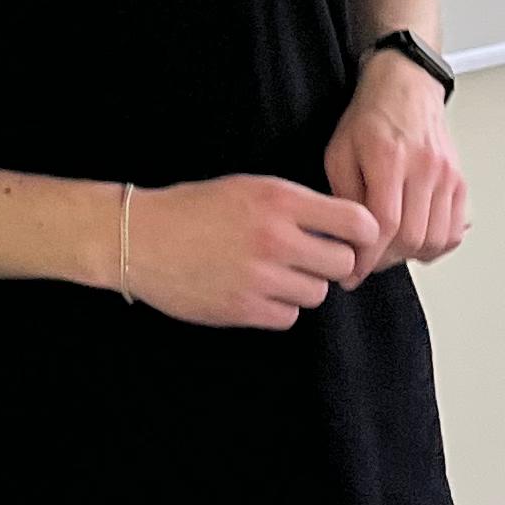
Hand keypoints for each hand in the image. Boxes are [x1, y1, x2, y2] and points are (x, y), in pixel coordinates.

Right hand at [118, 175, 379, 331]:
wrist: (142, 238)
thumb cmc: (196, 208)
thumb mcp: (250, 187)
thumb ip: (296, 205)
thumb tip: (344, 226)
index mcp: (280, 200)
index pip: (356, 221)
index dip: (362, 233)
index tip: (353, 238)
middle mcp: (276, 238)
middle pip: (342, 263)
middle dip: (332, 262)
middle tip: (311, 259)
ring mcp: (259, 276)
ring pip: (316, 293)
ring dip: (303, 287)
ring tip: (276, 274)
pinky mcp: (243, 309)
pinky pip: (288, 317)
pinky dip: (279, 309)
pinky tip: (258, 293)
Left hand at [325, 51, 468, 282]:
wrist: (406, 86)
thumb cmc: (370, 116)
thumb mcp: (340, 152)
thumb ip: (344, 197)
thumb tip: (347, 239)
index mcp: (390, 158)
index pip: (385, 225)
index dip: (367, 257)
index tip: (353, 272)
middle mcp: (424, 167)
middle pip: (412, 237)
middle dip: (386, 260)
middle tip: (368, 262)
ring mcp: (446, 174)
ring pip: (436, 238)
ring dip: (411, 255)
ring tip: (390, 251)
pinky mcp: (458, 180)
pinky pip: (454, 228)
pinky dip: (437, 245)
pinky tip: (417, 241)